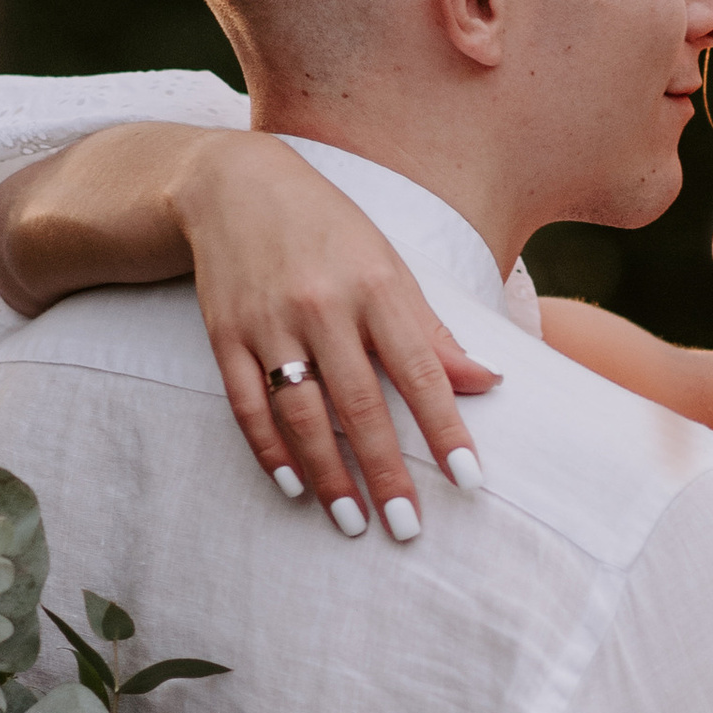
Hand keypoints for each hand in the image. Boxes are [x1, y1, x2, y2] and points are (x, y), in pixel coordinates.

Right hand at [176, 133, 499, 541]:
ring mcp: (269, 323)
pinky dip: (270, 450)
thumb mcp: (388, 266)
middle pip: (361, 404)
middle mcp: (322, 306)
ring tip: (352, 522)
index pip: (420, 371)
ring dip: (329, 474)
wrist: (233, 184)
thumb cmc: (328, 230)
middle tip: (407, 528)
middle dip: (386, 471)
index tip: (468, 480)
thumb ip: (431, 330)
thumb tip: (487, 382)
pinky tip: (294, 485)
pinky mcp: (226, 336)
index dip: (445, 429)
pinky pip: (248, 405)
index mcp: (375, 286)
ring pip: (303, 414)